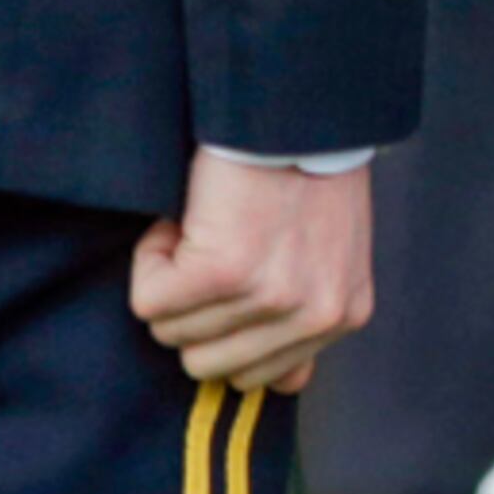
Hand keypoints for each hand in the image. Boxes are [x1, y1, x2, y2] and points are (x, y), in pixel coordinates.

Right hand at [130, 149, 374, 394]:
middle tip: (211, 250)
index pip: (260, 379)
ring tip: (202, 228)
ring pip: (173, 331)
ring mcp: (272, 297)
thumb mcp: (330, 255)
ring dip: (170, 278)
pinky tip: (183, 221)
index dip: (226, 329)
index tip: (231, 280)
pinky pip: (150, 300)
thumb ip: (303, 321)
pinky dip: (150, 257)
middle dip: (193, 311)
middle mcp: (316, 316)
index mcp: (343, 315)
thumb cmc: (304, 171)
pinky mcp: (224, 272)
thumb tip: (281, 385)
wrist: (293, 109)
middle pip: (208, 365)